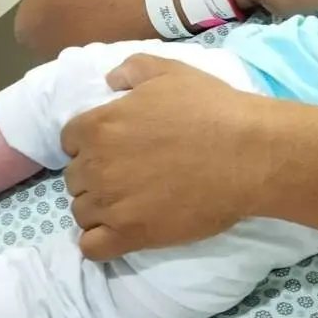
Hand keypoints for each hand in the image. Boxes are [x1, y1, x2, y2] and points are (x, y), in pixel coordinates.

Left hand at [61, 54, 268, 259]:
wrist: (248, 154)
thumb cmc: (211, 108)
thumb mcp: (170, 72)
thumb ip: (131, 69)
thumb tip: (109, 80)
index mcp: (100, 125)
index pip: (69, 140)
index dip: (90, 142)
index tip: (115, 146)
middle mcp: (97, 165)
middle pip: (75, 177)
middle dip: (96, 174)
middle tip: (129, 173)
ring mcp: (112, 204)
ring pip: (81, 212)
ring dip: (99, 208)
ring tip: (130, 203)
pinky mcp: (131, 235)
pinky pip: (92, 248)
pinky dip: (99, 242)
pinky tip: (121, 232)